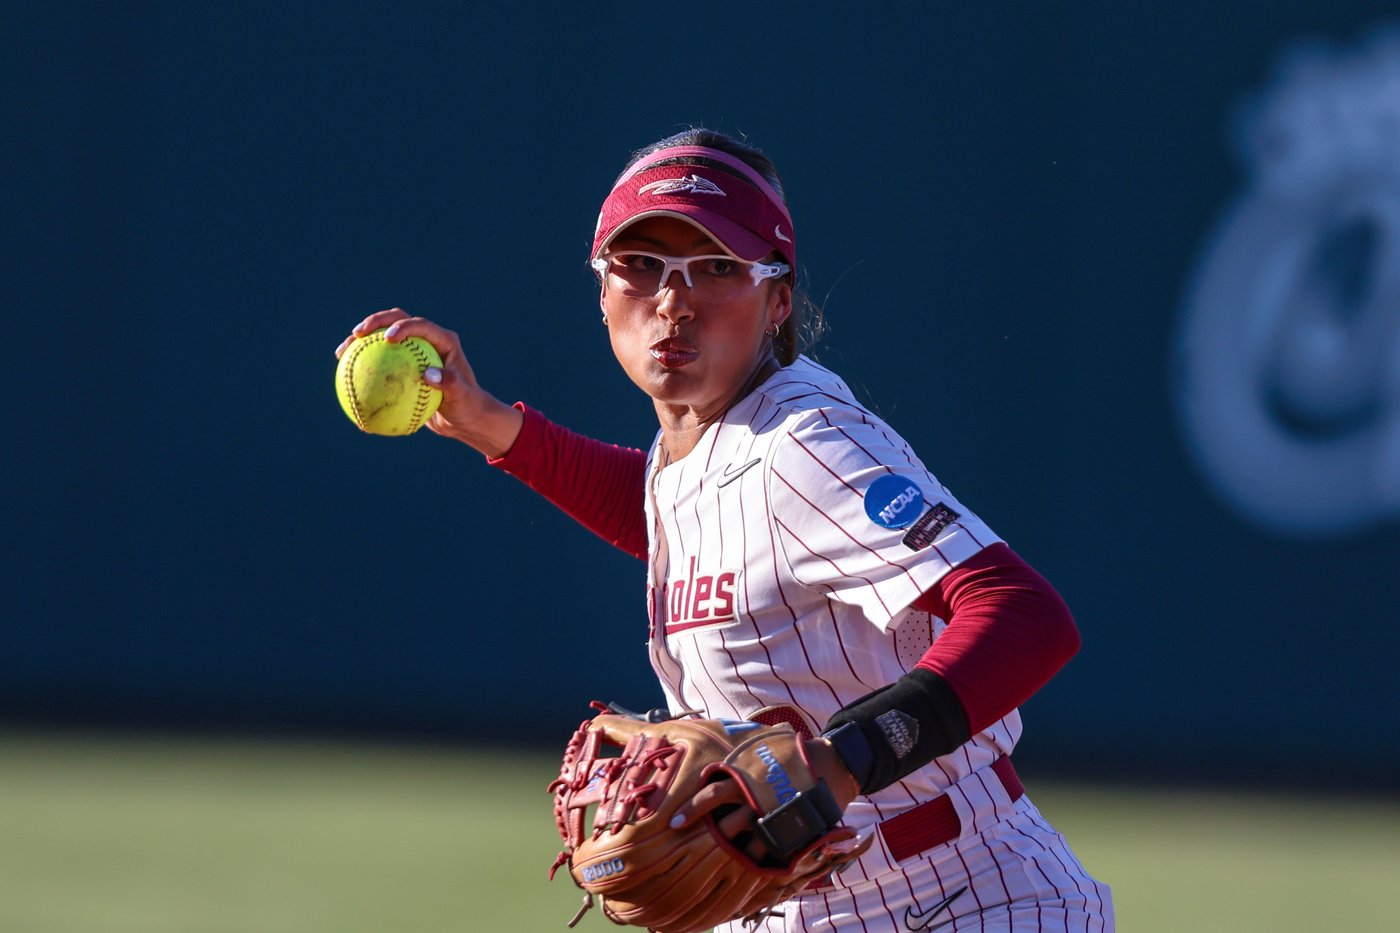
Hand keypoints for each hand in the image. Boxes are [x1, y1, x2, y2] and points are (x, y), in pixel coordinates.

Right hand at [335, 308, 522, 455]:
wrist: (465, 418)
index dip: (402, 326)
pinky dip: (363, 369)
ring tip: (341, 353)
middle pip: (396, 321)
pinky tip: (344, 380)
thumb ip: (450, 384)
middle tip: (357, 335)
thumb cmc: (468, 407)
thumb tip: (428, 374)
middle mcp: (427, 341)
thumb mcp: (463, 398)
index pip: (420, 325)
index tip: (386, 339)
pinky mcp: (403, 366)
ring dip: (360, 342)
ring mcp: (414, 352)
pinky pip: (380, 364)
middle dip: (374, 322)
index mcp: (443, 341)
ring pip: (382, 339)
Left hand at [669, 736, 860, 860]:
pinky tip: (745, 866)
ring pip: (743, 837)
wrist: (832, 763)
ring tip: (714, 859)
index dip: (691, 807)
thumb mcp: (761, 743)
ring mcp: (773, 813)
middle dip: (703, 830)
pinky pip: (768, 849)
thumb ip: (738, 746)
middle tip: (684, 839)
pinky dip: (756, 859)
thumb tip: (710, 731)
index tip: (674, 820)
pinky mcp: (789, 828)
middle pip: (722, 817)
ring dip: (728, 848)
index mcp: (747, 773)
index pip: (711, 790)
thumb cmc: (792, 752)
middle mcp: (756, 794)